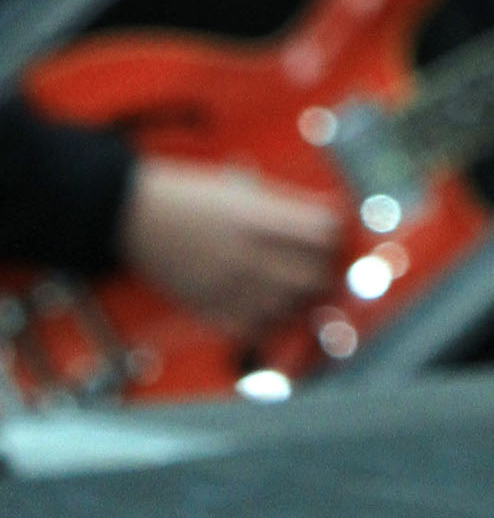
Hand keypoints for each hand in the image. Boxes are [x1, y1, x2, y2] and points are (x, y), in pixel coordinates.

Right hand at [118, 158, 344, 336]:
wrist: (135, 215)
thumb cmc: (189, 194)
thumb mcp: (240, 187)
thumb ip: (280, 205)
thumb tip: (320, 220)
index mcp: (260, 219)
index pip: (323, 233)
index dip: (334, 232)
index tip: (333, 230)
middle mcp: (249, 257)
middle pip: (313, 276)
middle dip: (324, 269)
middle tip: (321, 261)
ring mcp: (229, 288)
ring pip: (289, 307)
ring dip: (299, 298)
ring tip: (296, 285)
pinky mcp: (208, 310)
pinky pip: (254, 329)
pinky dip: (268, 321)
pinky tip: (268, 306)